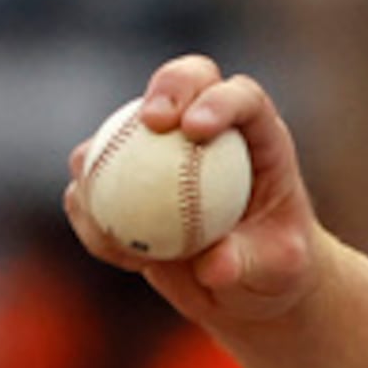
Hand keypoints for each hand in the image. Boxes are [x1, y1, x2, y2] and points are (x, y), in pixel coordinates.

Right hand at [65, 54, 329, 326]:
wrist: (246, 285)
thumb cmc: (276, 267)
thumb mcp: (278, 270)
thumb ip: (249, 262)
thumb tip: (214, 264)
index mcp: (258, 135)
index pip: (242, 98)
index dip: (219, 100)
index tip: (197, 128)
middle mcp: (204, 129)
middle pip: (184, 81)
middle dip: (167, 88)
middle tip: (152, 122)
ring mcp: (158, 150)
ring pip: (116, 132)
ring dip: (106, 163)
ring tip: (122, 224)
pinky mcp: (120, 183)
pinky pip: (90, 191)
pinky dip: (92, 218)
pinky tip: (116, 254)